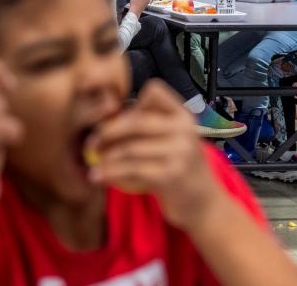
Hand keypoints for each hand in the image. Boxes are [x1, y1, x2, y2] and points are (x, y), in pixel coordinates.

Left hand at [85, 80, 216, 228]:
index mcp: (184, 116)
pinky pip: (131, 169)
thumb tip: (104, 119)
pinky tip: (98, 176)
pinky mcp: (171, 175)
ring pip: (130, 148)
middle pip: (135, 121)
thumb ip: (150, 126)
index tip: (116, 119)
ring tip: (92, 163)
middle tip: (91, 143)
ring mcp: (180, 152)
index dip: (131, 103)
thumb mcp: (174, 141)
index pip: (154, 91)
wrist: (205, 205)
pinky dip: (110, 172)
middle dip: (107, 132)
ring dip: (105, 157)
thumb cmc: (181, 170)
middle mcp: (184, 130)